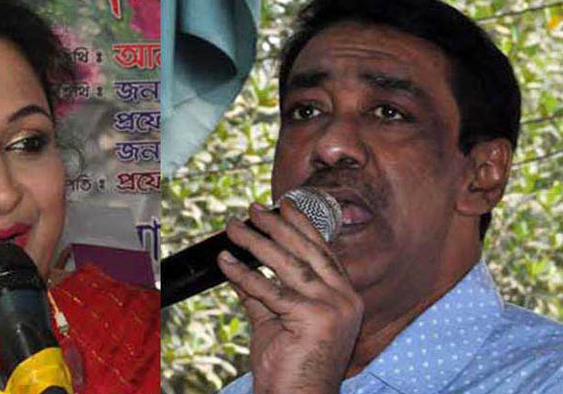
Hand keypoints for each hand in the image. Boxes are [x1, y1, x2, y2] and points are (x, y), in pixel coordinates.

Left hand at [217, 199, 363, 393]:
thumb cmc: (289, 365)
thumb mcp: (275, 320)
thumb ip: (261, 292)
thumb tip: (238, 266)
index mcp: (344, 297)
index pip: (321, 251)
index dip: (301, 225)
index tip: (283, 204)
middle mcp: (345, 299)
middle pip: (306, 252)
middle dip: (277, 226)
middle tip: (252, 209)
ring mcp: (333, 308)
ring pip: (289, 265)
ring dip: (257, 242)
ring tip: (235, 227)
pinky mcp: (314, 319)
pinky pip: (271, 290)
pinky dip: (244, 275)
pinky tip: (225, 262)